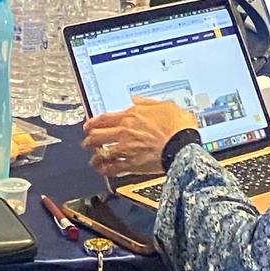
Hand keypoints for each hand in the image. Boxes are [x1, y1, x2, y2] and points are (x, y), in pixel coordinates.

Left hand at [84, 99, 199, 183]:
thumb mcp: (164, 104)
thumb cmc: (177, 125)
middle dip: (90, 139)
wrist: (182, 144)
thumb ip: (147, 103)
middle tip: (87, 142)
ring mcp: (126, 149)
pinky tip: (104, 170)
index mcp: (131, 116)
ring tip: (93, 158)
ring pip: (102, 153)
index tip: (88, 126)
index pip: (104, 118)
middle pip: (98, 135)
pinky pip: (113, 168)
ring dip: (95, 156)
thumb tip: (137, 99)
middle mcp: (124, 132)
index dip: (93, 122)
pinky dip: (106, 170)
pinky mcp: (132, 164)